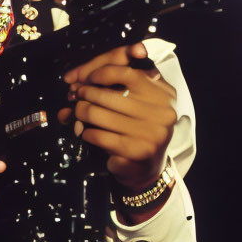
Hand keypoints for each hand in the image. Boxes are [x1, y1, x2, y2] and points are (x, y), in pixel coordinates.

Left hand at [60, 43, 177, 191]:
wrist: (148, 169)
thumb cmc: (139, 128)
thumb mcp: (140, 102)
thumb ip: (120, 84)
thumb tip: (81, 74)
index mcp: (164, 94)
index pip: (128, 73)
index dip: (103, 73)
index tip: (90, 78)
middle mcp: (162, 112)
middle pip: (109, 95)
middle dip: (86, 93)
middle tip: (77, 95)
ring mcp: (151, 133)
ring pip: (99, 114)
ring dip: (82, 112)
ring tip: (78, 113)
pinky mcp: (137, 151)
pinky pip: (98, 135)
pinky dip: (87, 133)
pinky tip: (87, 132)